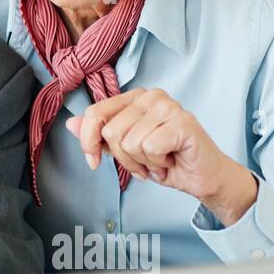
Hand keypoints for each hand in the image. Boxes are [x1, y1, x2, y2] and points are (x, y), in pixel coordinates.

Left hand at [63, 87, 257, 225]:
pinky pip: (149, 148)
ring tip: (160, 161)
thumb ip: (100, 136)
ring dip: (142, 163)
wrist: (202, 178)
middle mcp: (151, 96)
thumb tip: (71, 124)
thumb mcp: (125, 150)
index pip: (95, 113)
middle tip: (145, 162)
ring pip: (129, 142)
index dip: (88, 141)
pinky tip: (170, 161)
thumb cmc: (167, 160)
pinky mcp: (182, 122)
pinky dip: (157, 164)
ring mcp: (168, 106)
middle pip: (111, 132)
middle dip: (124, 158)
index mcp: (135, 98)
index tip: (93, 160)